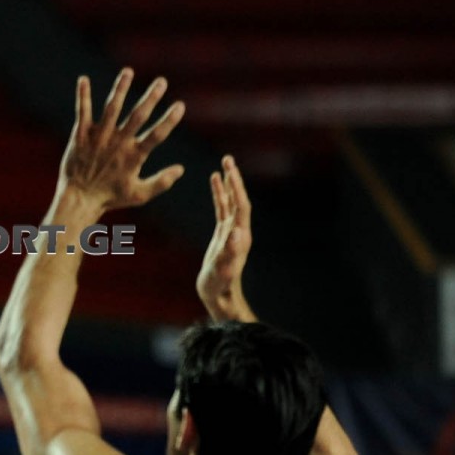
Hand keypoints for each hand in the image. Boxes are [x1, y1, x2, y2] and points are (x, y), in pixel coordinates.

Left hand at [58, 68, 184, 211]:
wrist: (79, 199)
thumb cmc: (111, 197)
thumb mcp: (139, 195)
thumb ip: (161, 182)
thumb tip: (181, 169)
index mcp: (133, 156)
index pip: (156, 135)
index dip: (169, 120)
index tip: (180, 105)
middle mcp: (117, 143)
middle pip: (137, 117)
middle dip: (150, 98)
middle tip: (161, 81)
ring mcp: (99, 138)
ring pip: (112, 109)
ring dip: (120, 89)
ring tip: (128, 72)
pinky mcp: (81, 135)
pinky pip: (83, 112)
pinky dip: (83, 96)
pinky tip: (83, 79)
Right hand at [197, 155, 254, 320]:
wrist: (219, 295)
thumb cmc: (220, 285)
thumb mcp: (223, 269)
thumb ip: (230, 252)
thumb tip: (236, 232)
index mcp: (241, 236)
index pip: (241, 205)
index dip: (237, 188)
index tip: (230, 170)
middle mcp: (239, 230)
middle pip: (238, 199)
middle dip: (234, 179)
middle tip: (228, 159)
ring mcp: (231, 231)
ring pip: (230, 201)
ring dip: (228, 183)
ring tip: (223, 165)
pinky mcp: (222, 234)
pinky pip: (221, 208)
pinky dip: (219, 194)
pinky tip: (214, 181)